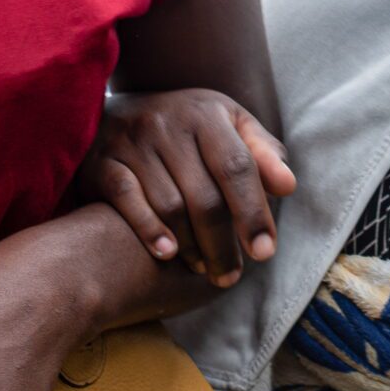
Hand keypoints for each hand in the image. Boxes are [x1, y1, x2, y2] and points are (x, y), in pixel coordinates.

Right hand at [87, 88, 295, 285]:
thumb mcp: (228, 127)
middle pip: (205, 195)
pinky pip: (127, 199)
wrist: (116, 113)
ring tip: (204, 269)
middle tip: (232, 277)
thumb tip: (288, 186)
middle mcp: (168, 123)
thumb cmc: (187, 130)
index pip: (238, 167)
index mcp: (207, 113)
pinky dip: (149, 230)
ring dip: (191, 245)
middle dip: (223, 243)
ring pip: (170, 204)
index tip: (264, 252)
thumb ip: (261, 154)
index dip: (253, 212)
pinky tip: (168, 254)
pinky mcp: (101, 161)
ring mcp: (132, 141)